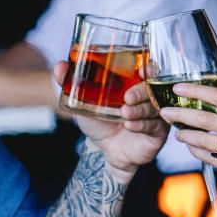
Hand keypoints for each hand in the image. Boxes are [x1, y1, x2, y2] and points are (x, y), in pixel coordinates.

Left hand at [55, 61, 167, 176]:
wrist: (104, 152)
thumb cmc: (99, 123)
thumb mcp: (83, 103)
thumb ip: (71, 84)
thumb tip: (58, 65)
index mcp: (134, 86)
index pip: (148, 72)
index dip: (149, 69)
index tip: (143, 70)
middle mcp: (147, 98)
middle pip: (152, 89)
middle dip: (140, 91)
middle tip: (127, 97)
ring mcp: (155, 115)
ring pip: (153, 107)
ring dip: (139, 110)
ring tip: (124, 114)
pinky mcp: (158, 133)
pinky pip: (154, 125)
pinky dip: (141, 124)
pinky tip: (130, 125)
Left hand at [156, 83, 216, 190]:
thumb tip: (205, 99)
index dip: (195, 91)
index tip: (177, 88)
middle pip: (206, 120)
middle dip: (181, 115)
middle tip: (165, 112)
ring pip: (205, 141)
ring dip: (187, 136)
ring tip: (178, 133)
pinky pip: (210, 158)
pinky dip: (197, 151)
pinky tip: (191, 147)